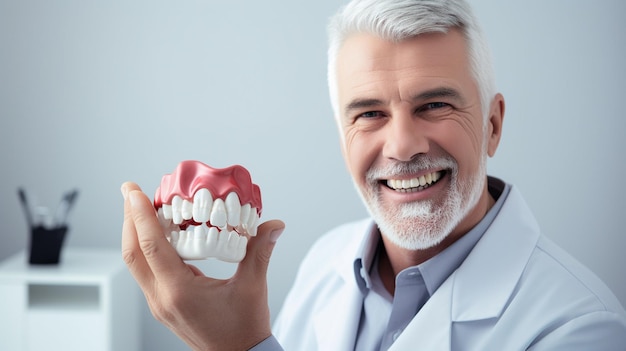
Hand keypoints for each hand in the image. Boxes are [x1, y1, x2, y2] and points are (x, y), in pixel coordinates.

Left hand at [121, 182, 284, 350]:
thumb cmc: (244, 328)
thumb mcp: (254, 287)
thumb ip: (260, 252)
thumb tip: (274, 224)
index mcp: (179, 292)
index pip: (151, 247)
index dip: (141, 216)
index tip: (135, 192)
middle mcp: (162, 298)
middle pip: (132, 254)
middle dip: (129, 219)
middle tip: (131, 192)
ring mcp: (159, 304)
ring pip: (136, 264)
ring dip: (134, 233)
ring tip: (140, 208)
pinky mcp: (163, 305)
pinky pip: (146, 272)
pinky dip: (146, 249)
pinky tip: (157, 234)